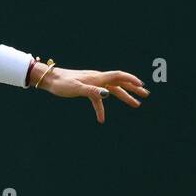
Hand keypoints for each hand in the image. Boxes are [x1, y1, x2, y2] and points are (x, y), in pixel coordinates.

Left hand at [34, 64, 149, 123]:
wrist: (49, 79)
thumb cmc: (62, 83)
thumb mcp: (76, 88)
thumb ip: (92, 91)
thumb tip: (107, 94)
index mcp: (97, 77)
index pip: (119, 76)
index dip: (131, 80)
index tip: (142, 86)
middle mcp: (97, 78)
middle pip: (120, 83)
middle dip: (133, 88)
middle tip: (145, 95)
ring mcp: (92, 83)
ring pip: (112, 90)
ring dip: (124, 97)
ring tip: (136, 104)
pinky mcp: (86, 89)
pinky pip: (98, 99)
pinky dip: (101, 108)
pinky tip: (102, 119)